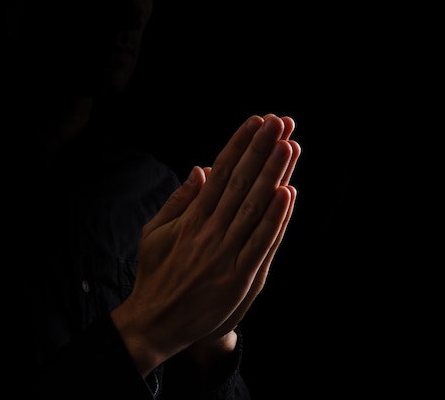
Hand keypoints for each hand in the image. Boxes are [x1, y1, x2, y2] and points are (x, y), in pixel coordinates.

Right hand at [111, 114, 300, 375]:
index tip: (255, 122)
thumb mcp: (155, 232)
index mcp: (192, 218)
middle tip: (279, 122)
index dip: (239, 145)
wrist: (157, 322)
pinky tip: (287, 194)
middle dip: (261, 150)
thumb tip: (201, 168)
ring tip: (289, 146)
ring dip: (273, 175)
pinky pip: (262, 242)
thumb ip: (179, 200)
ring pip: (254, 207)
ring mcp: (226, 254)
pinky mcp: (240, 277)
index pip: (221, 173)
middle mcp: (210, 231)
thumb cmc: (157, 274)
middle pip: (241, 183)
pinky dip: (276, 218)